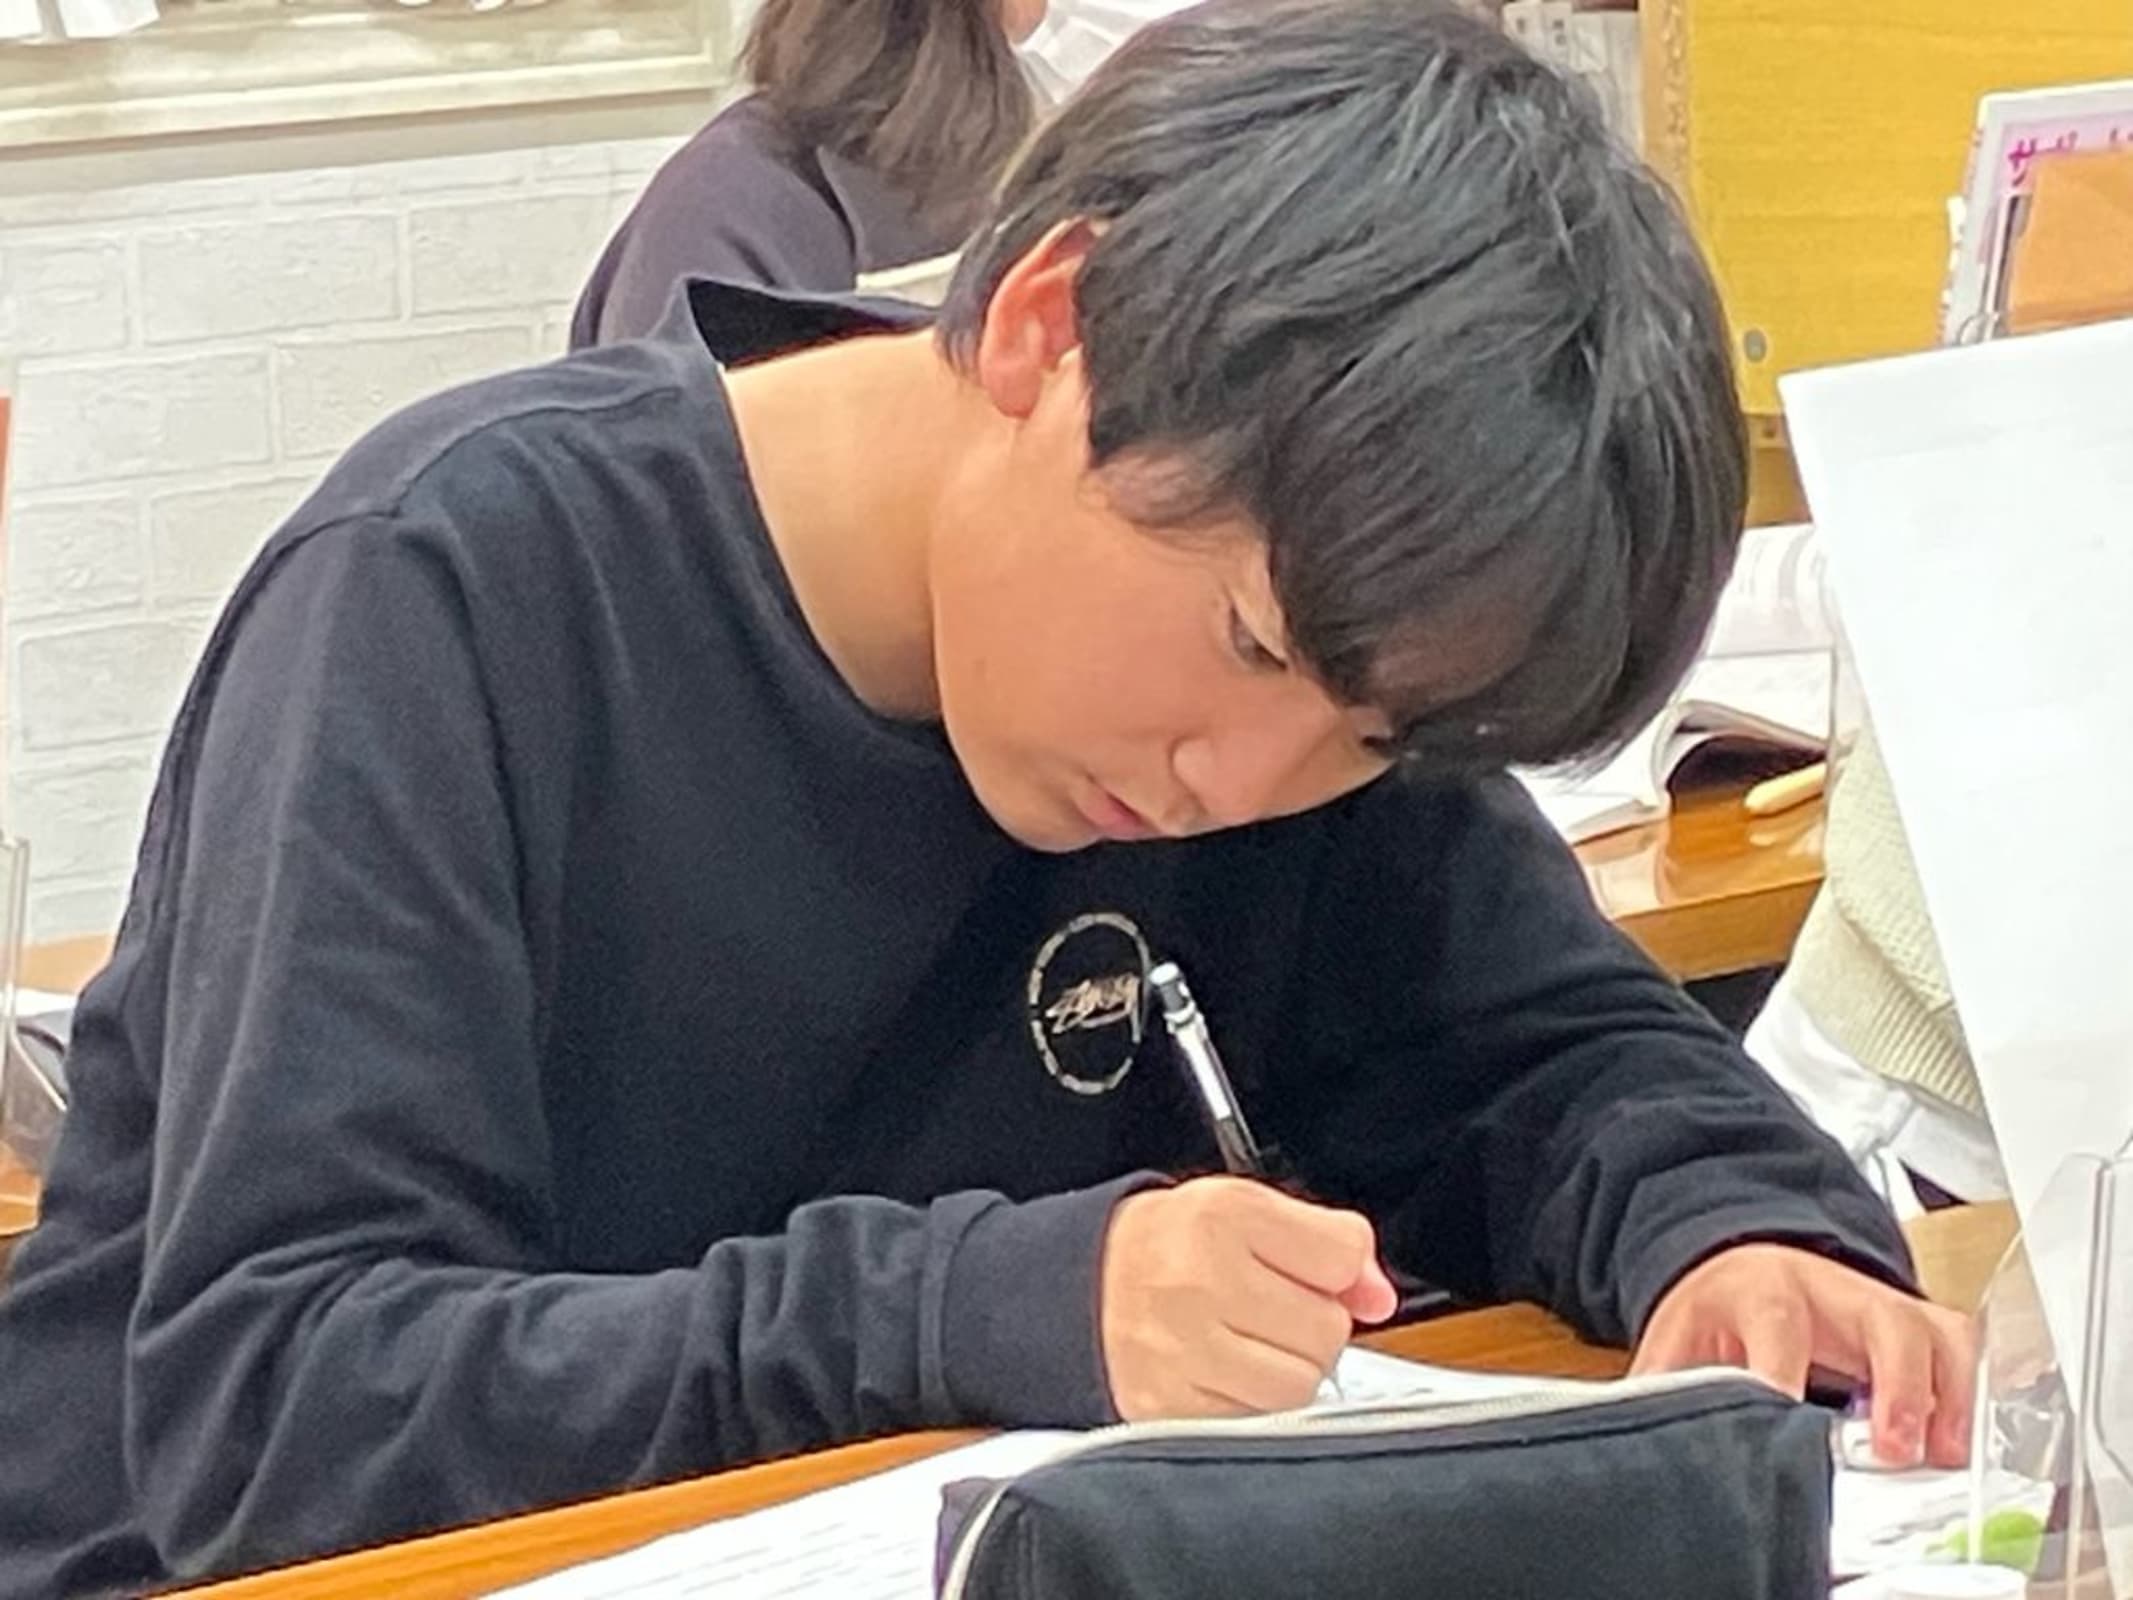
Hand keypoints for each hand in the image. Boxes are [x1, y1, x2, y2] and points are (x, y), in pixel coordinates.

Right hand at [1099, 1177, 1399, 1419]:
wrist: (1079, 1287)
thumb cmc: (1169, 1247)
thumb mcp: (1245, 1211)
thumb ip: (1326, 1241)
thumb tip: (1378, 1296)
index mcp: (1223, 1215)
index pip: (1341, 1253)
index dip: (1335, 1268)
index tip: (1307, 1270)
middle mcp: (1198, 1280)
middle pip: (1326, 1329)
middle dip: (1308, 1324)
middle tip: (1265, 1309)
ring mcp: (1181, 1350)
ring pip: (1299, 1387)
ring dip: (1286, 1372)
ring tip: (1246, 1345)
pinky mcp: (1168, 1407)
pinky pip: (1257, 1423)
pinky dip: (1252, 1407)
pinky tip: (1224, 1375)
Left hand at [1631, 1244, 1974, 1467]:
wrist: (1743, 1259)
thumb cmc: (1716, 1312)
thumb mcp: (1676, 1338)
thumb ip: (1660, 1384)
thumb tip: (1628, 1428)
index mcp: (1762, 1290)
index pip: (1779, 1326)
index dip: (1786, 1376)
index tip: (1789, 1419)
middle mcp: (1831, 1290)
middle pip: (1880, 1321)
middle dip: (1896, 1385)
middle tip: (1892, 1449)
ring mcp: (1879, 1302)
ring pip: (1932, 1331)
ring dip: (1946, 1394)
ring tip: (1940, 1453)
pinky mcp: (1914, 1321)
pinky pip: (1959, 1345)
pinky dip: (1970, 1391)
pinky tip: (1958, 1440)